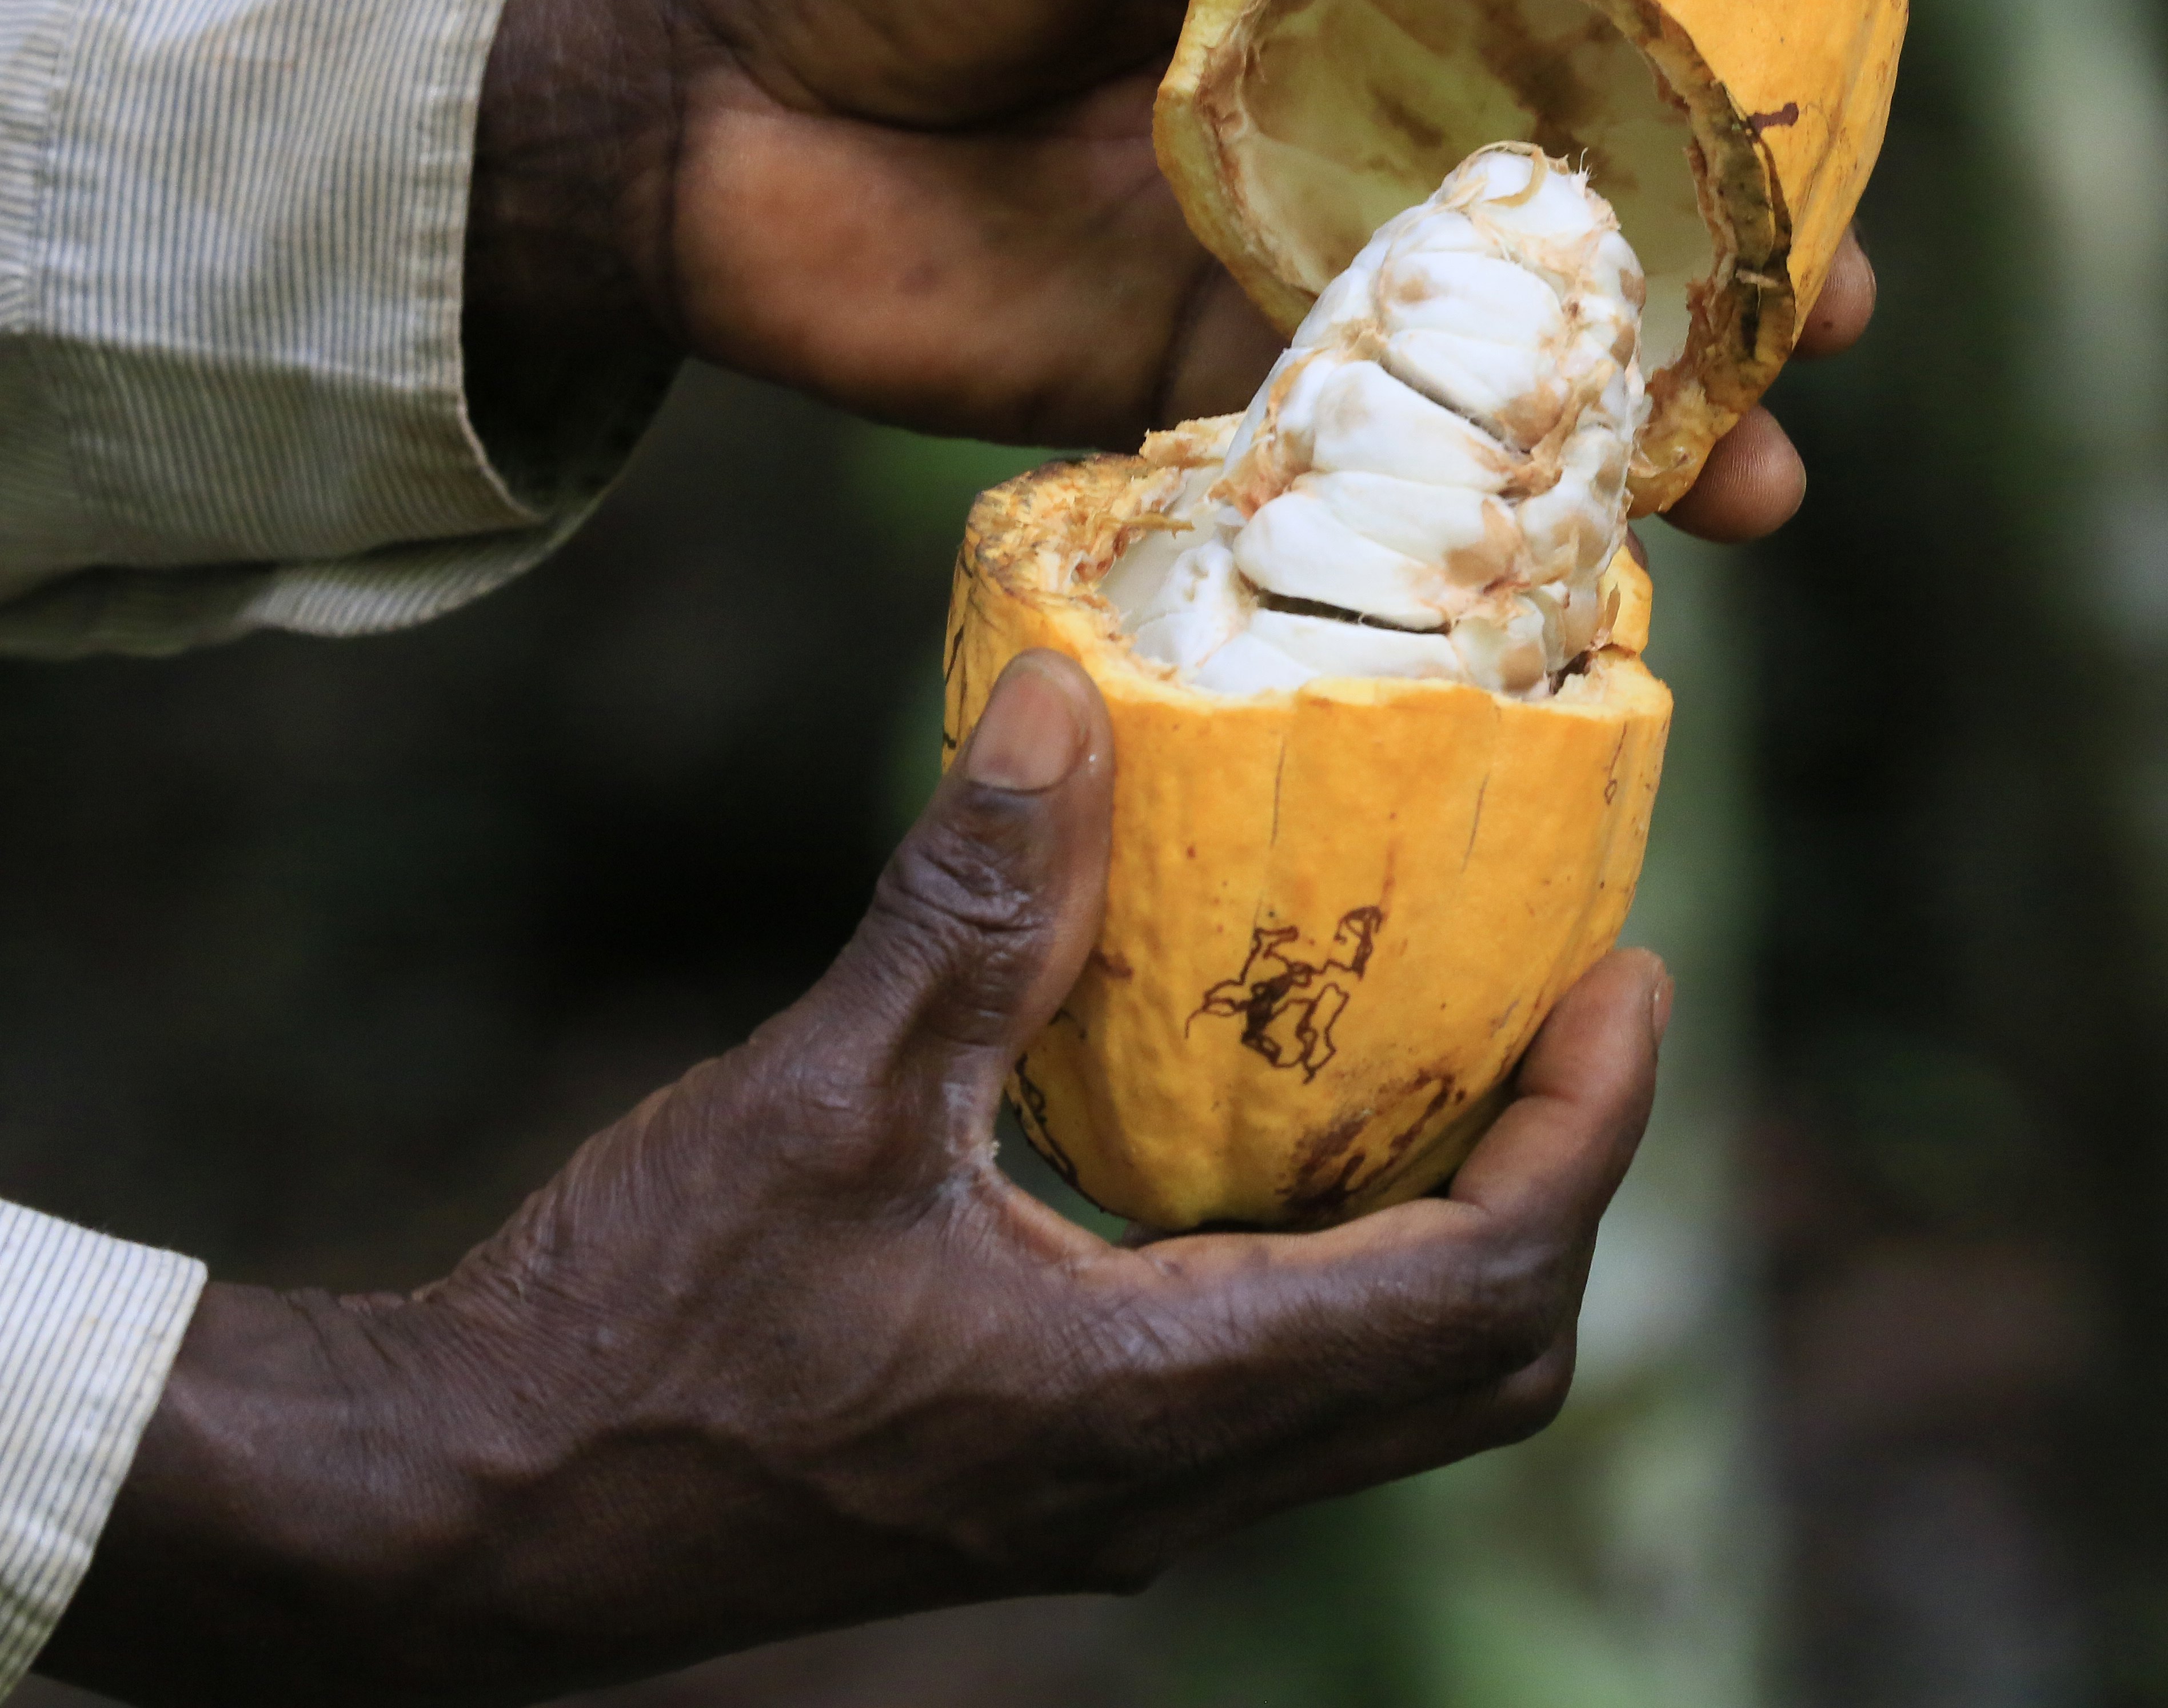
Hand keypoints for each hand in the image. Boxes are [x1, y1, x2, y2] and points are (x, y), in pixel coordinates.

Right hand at [41, 654, 1666, 1705]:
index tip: (1629, 980)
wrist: (486, 1513)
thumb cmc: (640, 1331)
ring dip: (1471, 1234)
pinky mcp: (1076, 1477)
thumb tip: (1069, 705)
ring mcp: (1129, 1497)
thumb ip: (972, 907)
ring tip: (1474, 1053)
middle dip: (1567, 1184)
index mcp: (1153, 1399)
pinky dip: (1359, 1267)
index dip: (1590, 1134)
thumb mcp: (817, 1096)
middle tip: (1580, 1009)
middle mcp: (1175, 1478)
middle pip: (1483, 1367)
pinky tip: (1297, 1136)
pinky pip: (1298, 1390)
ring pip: (1398, 1394)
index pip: (1479, 1291)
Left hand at [463, 0, 1971, 543]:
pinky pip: (1386, 456)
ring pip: (1531, 335)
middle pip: (1613, 166)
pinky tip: (1612, 556)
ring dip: (1666, 403)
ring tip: (1778, 457)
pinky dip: (1491, 505)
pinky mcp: (1222, 386)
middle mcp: (1368, 109)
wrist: (690, 129)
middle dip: (1755, 222)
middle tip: (1850, 278)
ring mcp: (1308, 258)